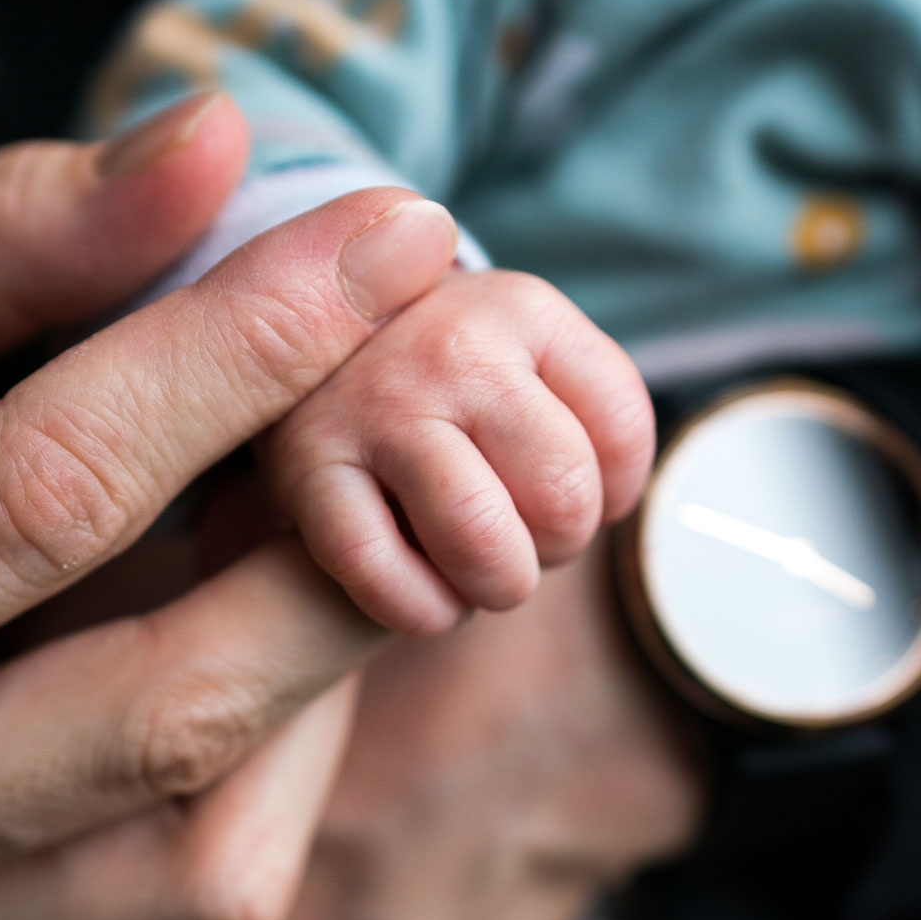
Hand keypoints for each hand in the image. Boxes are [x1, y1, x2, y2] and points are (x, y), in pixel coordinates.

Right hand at [0, 94, 459, 919]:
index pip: (46, 500)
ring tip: (309, 512)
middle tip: (414, 397)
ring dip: (315, 667)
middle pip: (165, 712)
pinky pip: (204, 887)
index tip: (391, 240)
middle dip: (333, 537)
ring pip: (217, 847)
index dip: (242, 355)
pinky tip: (251, 628)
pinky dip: (275, 756)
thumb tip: (217, 148)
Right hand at [259, 268, 654, 633]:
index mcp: (524, 309)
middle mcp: (451, 342)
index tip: (564, 495)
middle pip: (563, 495)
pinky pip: (381, 571)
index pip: (622, 434)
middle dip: (555, 546)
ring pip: (481, 539)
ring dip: (495, 585)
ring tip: (477, 573)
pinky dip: (420, 610)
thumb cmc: (440, 384)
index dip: (611, 495)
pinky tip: (424, 601)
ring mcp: (374, 401)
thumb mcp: (521, 359)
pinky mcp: (304, 465)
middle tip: (519, 536)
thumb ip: (582, 416)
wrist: (298, 346)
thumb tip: (608, 511)